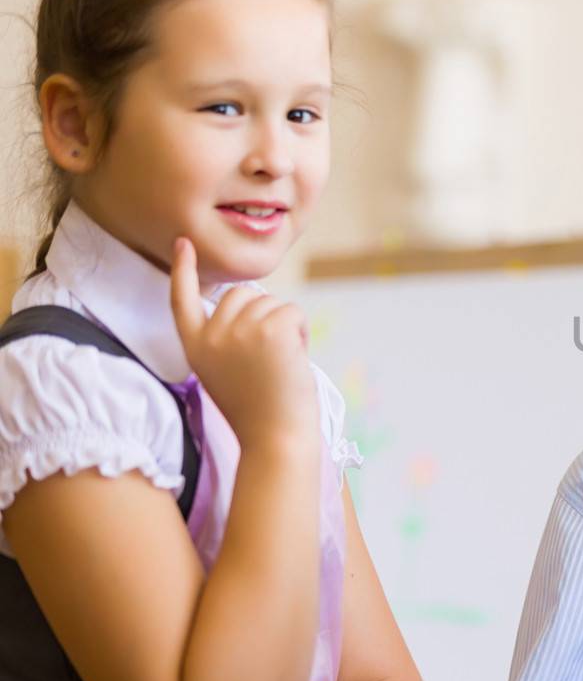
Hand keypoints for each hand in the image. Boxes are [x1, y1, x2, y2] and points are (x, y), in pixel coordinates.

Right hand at [168, 237, 317, 449]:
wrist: (274, 438)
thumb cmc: (259, 411)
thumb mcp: (227, 371)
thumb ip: (230, 338)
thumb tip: (254, 300)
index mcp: (195, 347)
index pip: (182, 301)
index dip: (184, 271)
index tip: (183, 243)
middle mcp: (211, 335)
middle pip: (241, 294)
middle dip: (263, 313)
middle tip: (270, 356)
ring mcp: (238, 330)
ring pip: (271, 303)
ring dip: (285, 326)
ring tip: (281, 364)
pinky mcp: (269, 330)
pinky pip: (293, 312)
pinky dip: (302, 332)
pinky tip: (295, 359)